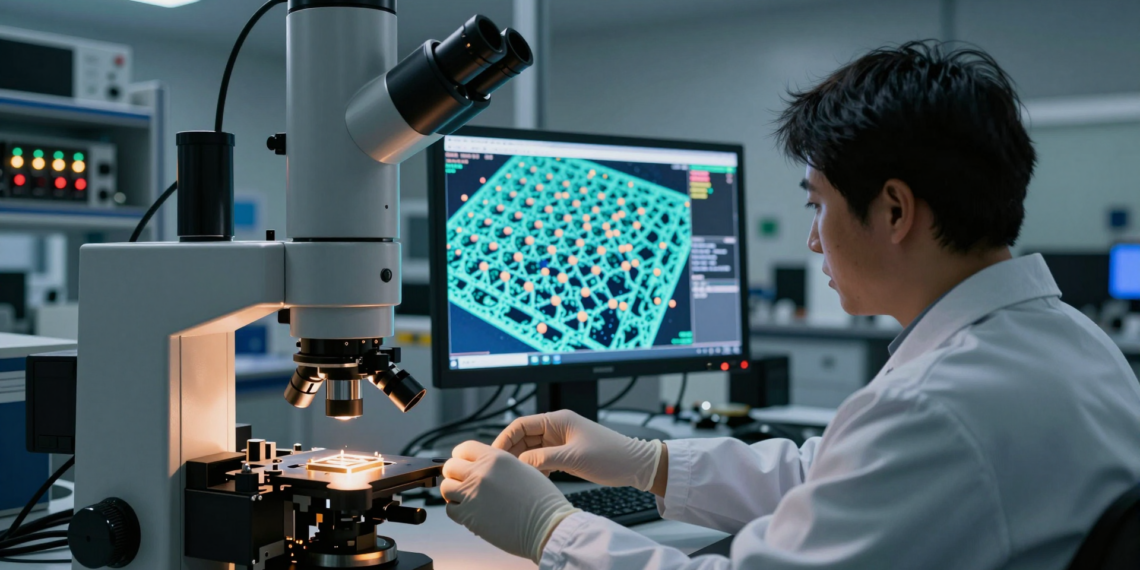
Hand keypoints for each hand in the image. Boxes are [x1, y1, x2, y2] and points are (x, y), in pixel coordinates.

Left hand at [442, 440, 579, 562]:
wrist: (547, 525)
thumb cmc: (542, 500)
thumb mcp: (523, 469)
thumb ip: (500, 465)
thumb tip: (485, 467)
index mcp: (496, 457)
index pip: (464, 448)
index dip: (461, 457)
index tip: (462, 463)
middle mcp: (481, 472)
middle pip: (450, 466)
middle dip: (455, 474)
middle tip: (463, 482)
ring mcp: (473, 493)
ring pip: (446, 487)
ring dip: (454, 492)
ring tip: (466, 498)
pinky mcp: (468, 515)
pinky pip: (450, 509)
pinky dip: (457, 511)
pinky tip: (470, 512)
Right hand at [493, 410, 661, 490]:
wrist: (635, 465)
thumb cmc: (610, 456)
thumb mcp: (574, 458)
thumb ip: (543, 458)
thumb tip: (519, 462)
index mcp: (557, 421)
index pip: (521, 425)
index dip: (504, 438)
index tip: (493, 455)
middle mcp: (556, 428)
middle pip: (523, 438)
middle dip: (511, 453)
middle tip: (501, 472)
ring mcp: (561, 442)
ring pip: (531, 450)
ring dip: (523, 463)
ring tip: (514, 479)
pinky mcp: (566, 454)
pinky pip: (542, 460)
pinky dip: (536, 469)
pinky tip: (534, 481)